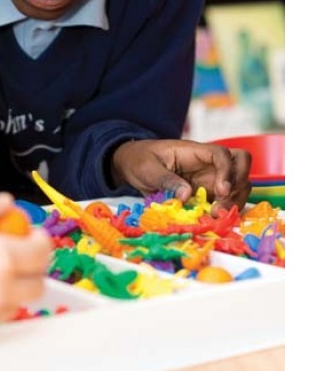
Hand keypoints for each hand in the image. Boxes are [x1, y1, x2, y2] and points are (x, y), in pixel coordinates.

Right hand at [0, 193, 51, 334]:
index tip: (29, 232)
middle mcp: (1, 289)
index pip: (42, 252)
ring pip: (20, 301)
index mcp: (1, 256)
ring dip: (16, 284)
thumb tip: (7, 203)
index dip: (40, 239)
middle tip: (14, 250)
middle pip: (38, 281)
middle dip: (32, 264)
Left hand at [111, 139, 251, 213]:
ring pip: (237, 183)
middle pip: (240, 164)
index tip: (221, 190)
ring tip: (215, 215)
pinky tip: (213, 219)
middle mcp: (206, 163)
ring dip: (233, 200)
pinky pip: (224, 199)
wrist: (131, 164)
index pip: (221, 154)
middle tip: (220, 205)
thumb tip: (186, 195)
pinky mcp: (205, 193)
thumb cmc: (139, 160)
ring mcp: (208, 177)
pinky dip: (225, 209)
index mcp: (192, 152)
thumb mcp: (148, 169)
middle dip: (238, 185)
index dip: (227, 170)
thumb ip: (167, 181)